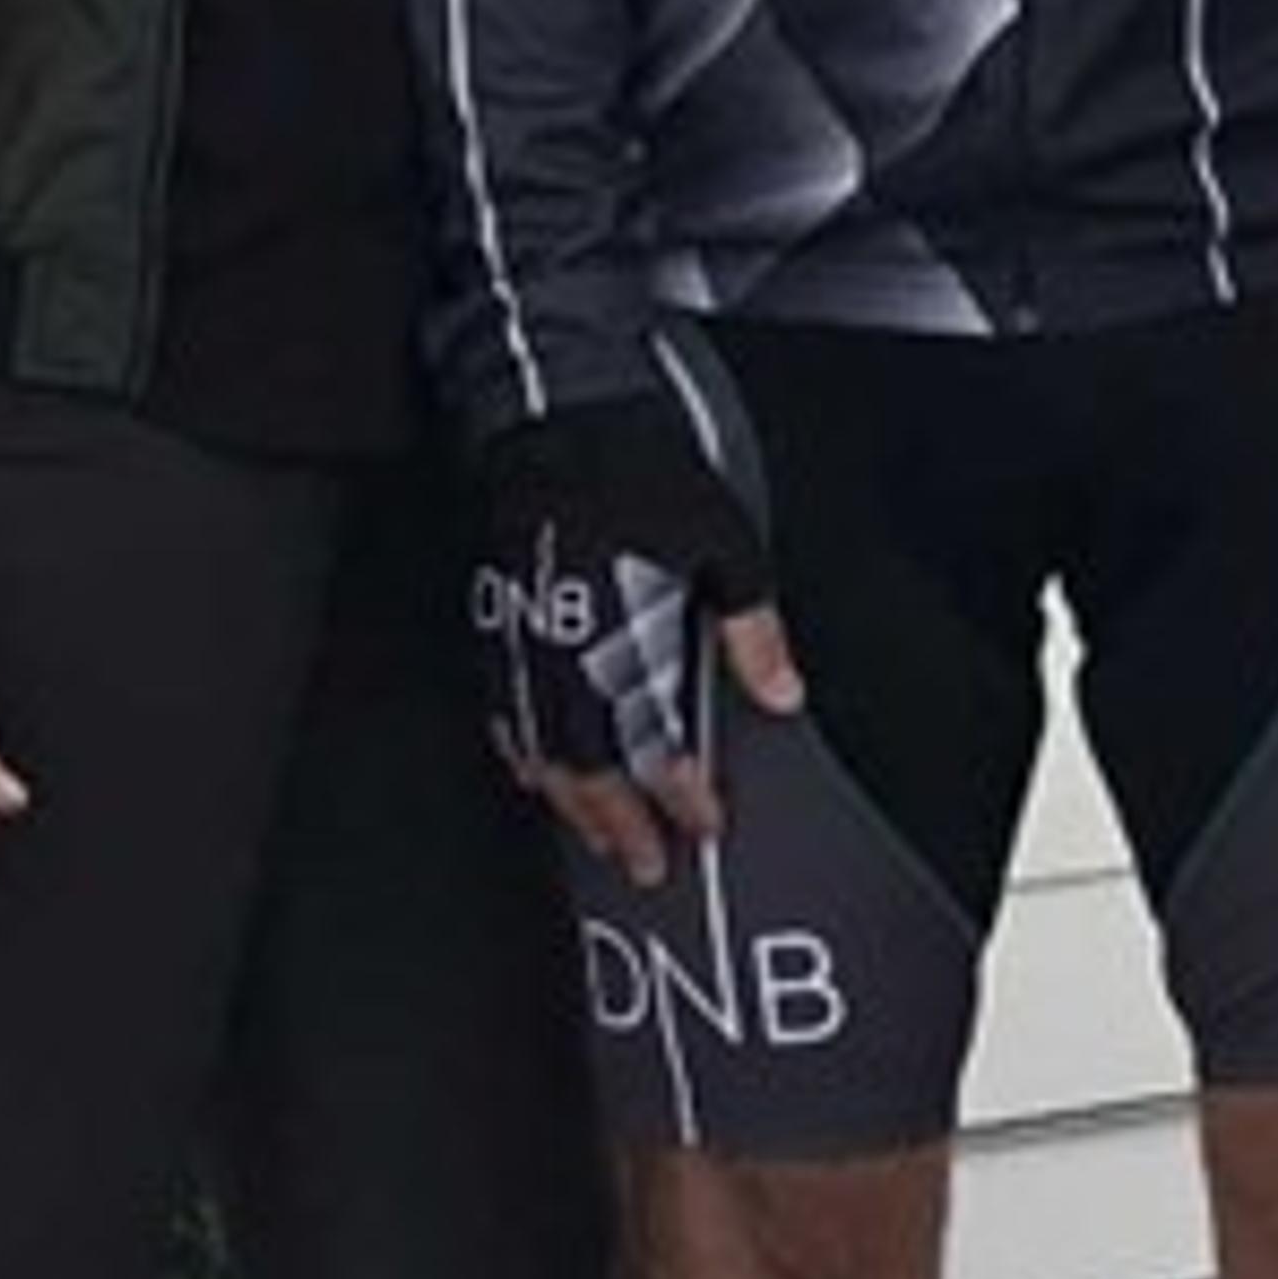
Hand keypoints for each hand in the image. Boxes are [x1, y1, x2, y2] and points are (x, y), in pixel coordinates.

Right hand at [472, 389, 801, 896]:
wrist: (554, 414)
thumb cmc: (636, 468)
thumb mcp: (725, 541)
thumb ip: (754, 629)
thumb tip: (781, 690)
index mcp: (626, 633)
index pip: (656, 744)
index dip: (685, 794)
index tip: (705, 822)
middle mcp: (569, 649)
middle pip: (592, 766)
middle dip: (622, 823)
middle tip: (648, 864)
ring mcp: (525, 640)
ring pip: (543, 749)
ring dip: (573, 803)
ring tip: (599, 836)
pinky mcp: (496, 621)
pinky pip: (503, 711)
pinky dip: (524, 752)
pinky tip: (538, 770)